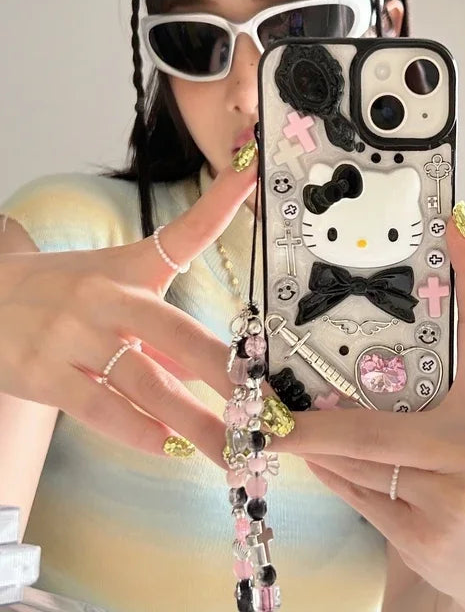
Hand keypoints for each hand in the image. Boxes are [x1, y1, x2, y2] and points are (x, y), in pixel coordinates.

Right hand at [0, 155, 258, 466]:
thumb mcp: (114, 290)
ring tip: (230, 447)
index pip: (184, 231)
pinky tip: (166, 447)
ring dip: (191, 420)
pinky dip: (135, 430)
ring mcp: (73, 335)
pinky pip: (97, 407)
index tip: (252, 171)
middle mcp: (106, 297)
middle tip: (267, 405)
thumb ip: (161, 330)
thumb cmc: (63, 294)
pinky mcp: (43, 372)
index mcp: (130, 268)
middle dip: (226, 373)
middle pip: (177, 331)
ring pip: (144, 381)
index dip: (221, 200)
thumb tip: (202, 371)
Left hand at [267, 207, 464, 610]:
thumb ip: (425, 399)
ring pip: (360, 460)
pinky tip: (321, 469)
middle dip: (313, 423)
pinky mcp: (431, 532)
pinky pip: (359, 496)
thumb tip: (345, 373)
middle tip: (264, 407)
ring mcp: (458, 491)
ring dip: (319, 450)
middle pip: (376, 422)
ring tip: (287, 436)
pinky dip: (332, 479)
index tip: (456, 223)